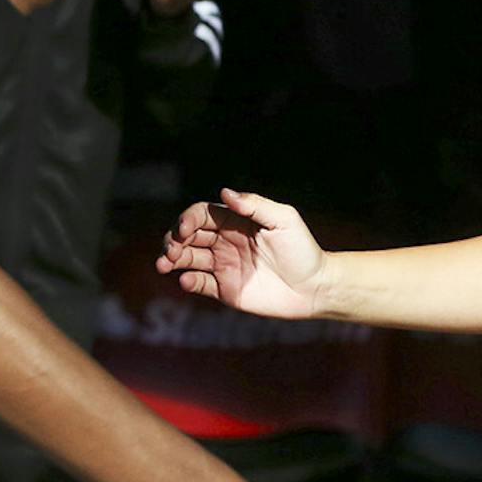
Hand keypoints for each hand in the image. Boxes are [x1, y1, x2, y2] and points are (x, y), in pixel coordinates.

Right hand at [158, 188, 328, 318]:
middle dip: (173, 240)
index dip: (187, 219)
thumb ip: (255, 205)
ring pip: (187, 259)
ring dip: (171, 259)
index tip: (184, 229)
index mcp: (236, 221)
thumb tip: (224, 192)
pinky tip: (187, 281)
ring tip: (165, 264)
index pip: (201, 215)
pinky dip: (187, 281)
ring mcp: (223, 265)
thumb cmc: (303, 250)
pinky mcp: (225, 289)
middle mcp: (225, 241)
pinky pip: (199, 283)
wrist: (316, 287)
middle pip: (188, 236)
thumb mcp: (284, 220)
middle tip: (171, 250)